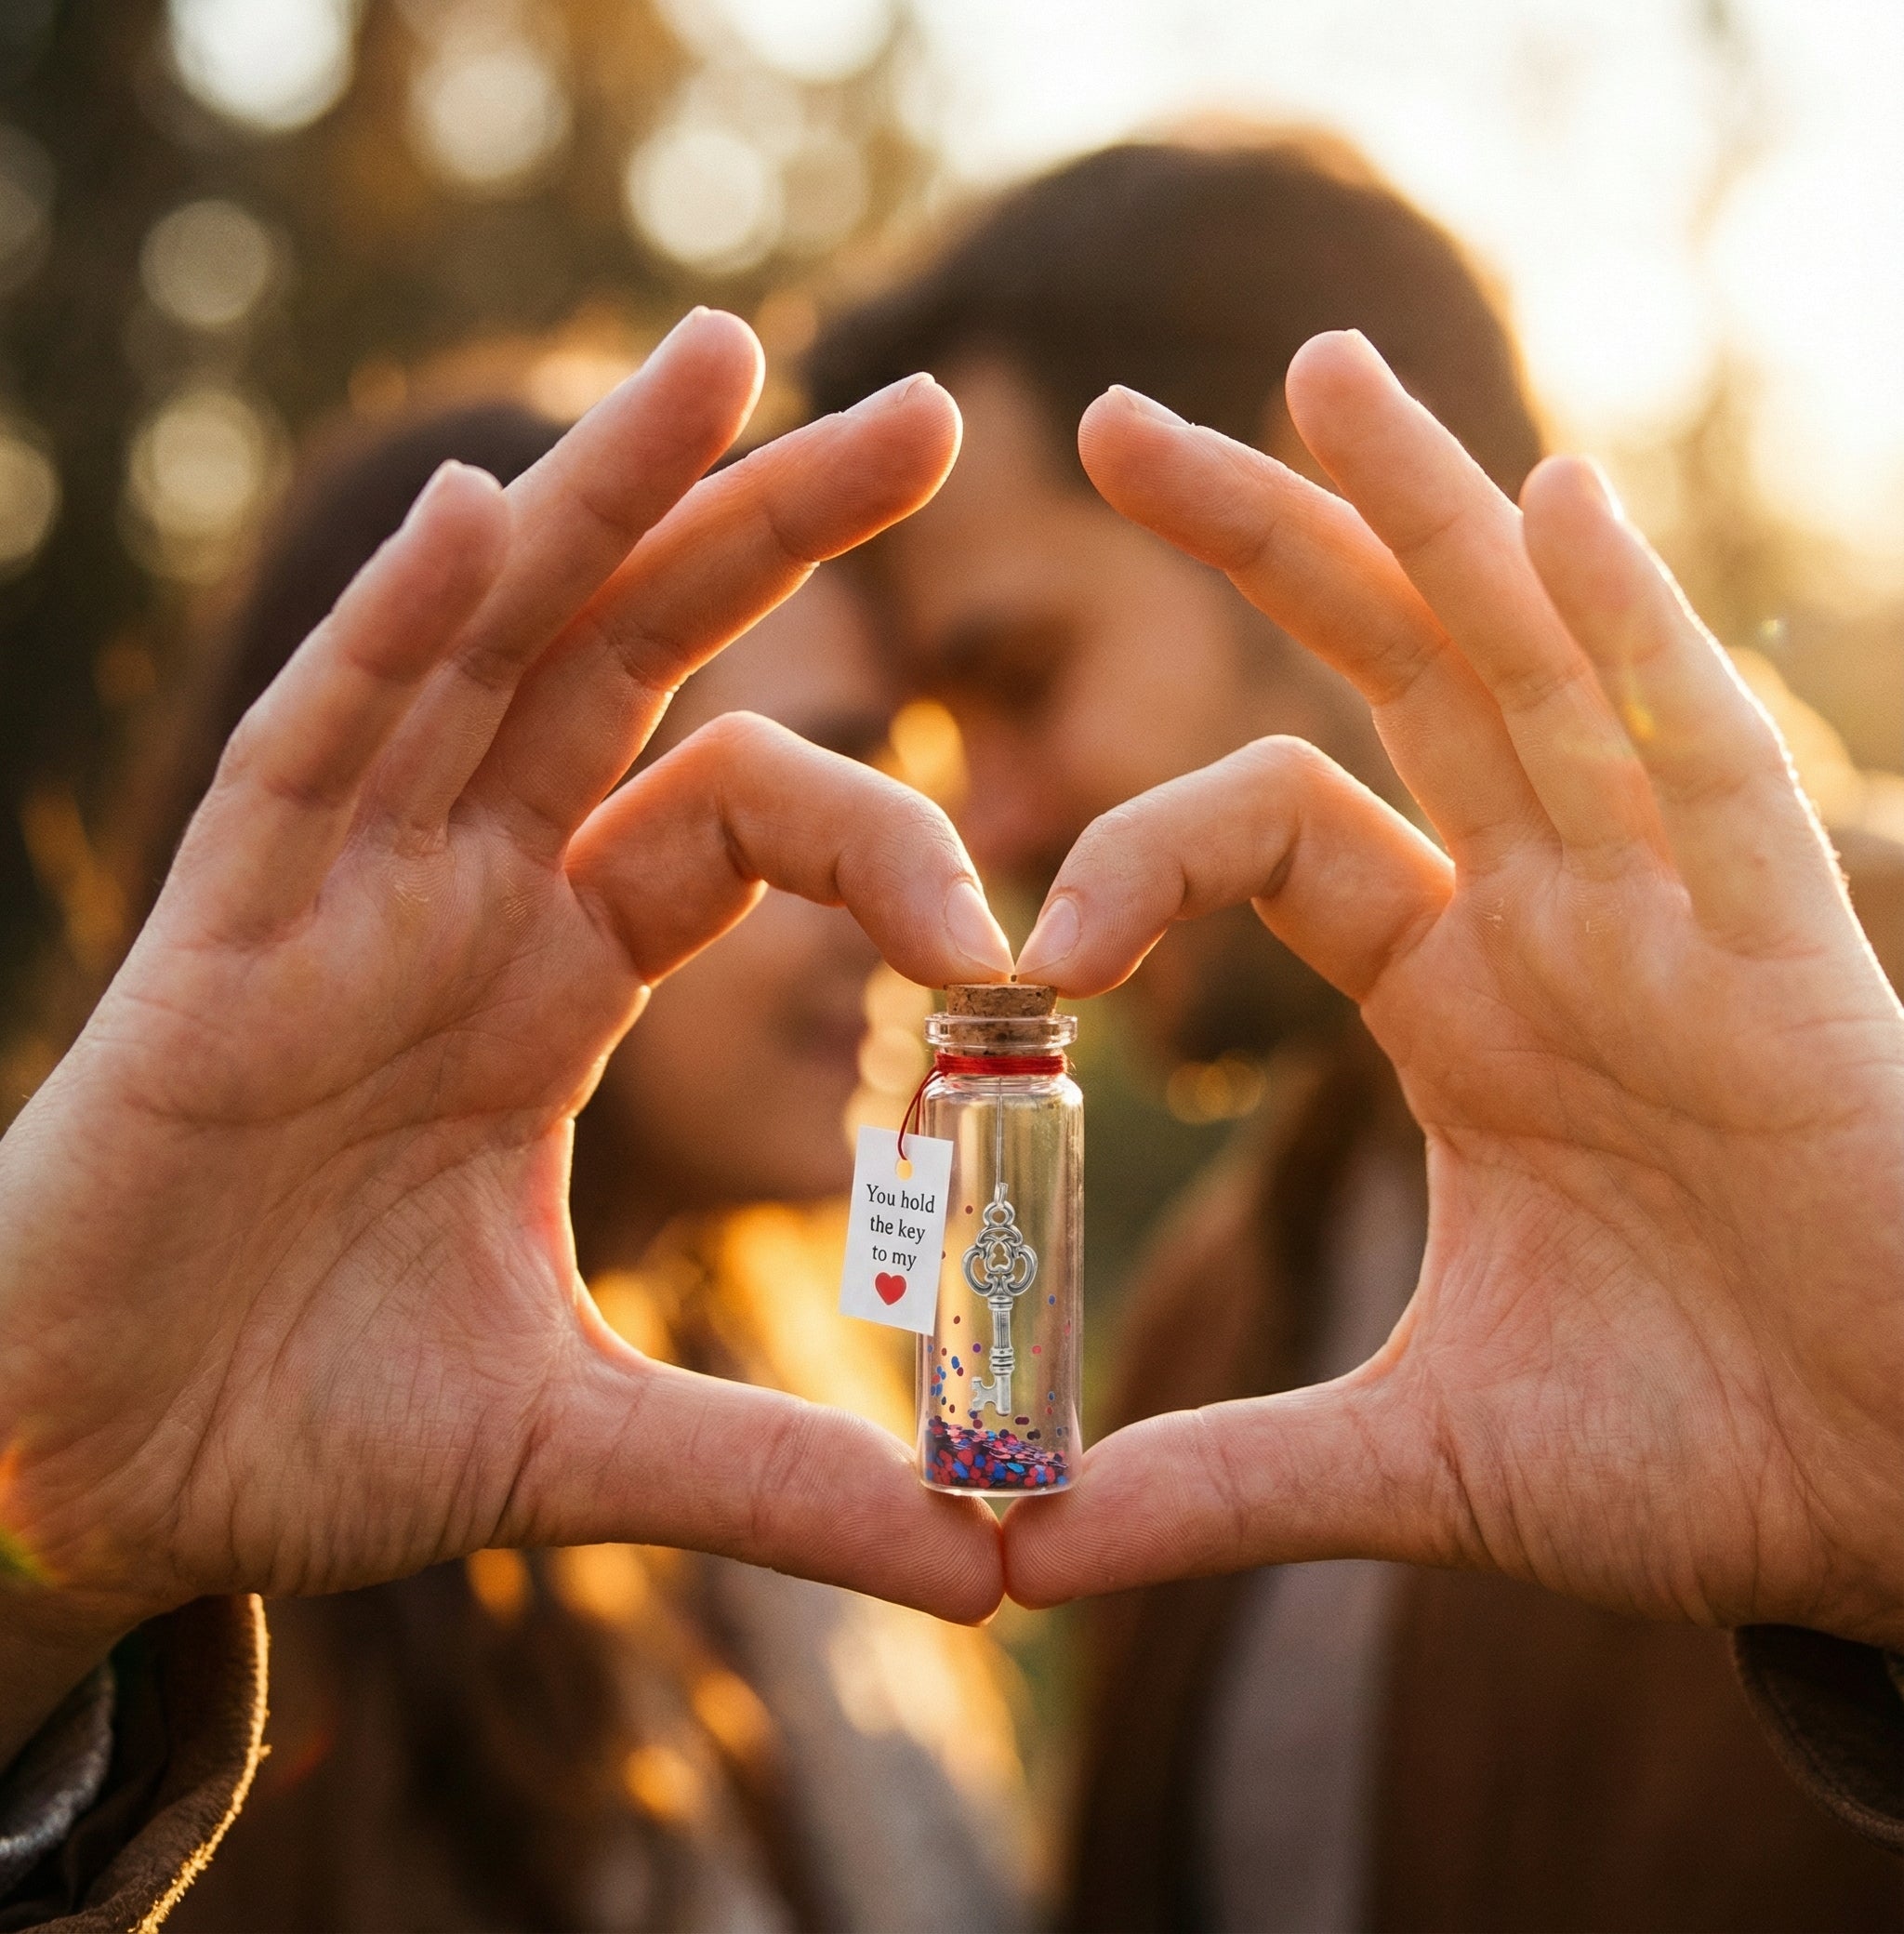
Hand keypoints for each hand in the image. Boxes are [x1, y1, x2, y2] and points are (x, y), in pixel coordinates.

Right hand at [0, 311, 1012, 1760]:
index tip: (1013, 949)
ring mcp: (340, 895)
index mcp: (556, 975)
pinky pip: (317, 747)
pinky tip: (492, 511)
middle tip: (941, 413)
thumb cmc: (304, 1429)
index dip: (893, 849)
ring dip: (605, 497)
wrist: (94, 1481)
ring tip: (731, 353)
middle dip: (772, 531)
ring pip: (487, 650)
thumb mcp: (582, 1447)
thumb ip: (779, 1474)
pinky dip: (401, 632)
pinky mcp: (219, 940)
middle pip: (638, 663)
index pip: (748, 821)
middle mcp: (462, 894)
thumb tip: (997, 1559)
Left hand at [1005, 331, 1903, 1647]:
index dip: (1127, 862)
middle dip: (1266, 541)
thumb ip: (1213, 1486)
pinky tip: (1552, 494)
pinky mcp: (1794, 956)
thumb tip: (1009, 1552)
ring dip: (1428, 511)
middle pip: (1391, 675)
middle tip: (1101, 424)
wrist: (1902, 1511)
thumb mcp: (1407, 1465)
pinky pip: (1704, 754)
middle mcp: (1562, 918)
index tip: (1008, 956)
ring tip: (1313, 370)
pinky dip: (1629, 624)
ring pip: (1536, 663)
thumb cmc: (1695, 1459)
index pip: (1273, 836)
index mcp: (1466, 998)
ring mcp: (1677, 915)